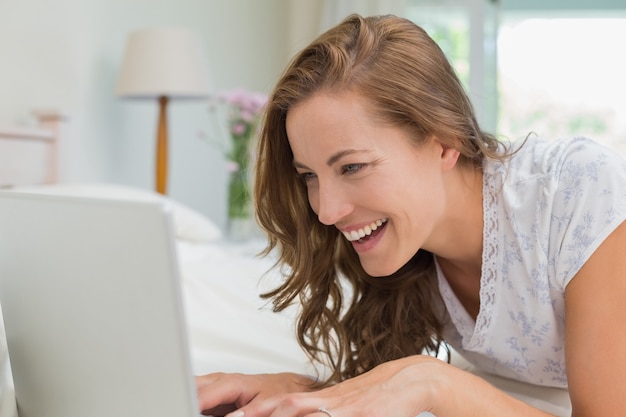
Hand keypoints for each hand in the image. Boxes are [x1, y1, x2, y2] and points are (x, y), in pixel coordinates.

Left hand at [211, 356, 447, 416]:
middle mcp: (324, 398)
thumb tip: (302, 412)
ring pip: (294, 408)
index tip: (236, 415)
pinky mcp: (353, 409)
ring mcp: (337, 403)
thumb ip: (327, 412)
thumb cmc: (385, 397)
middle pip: (282, 405)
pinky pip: (322, 414)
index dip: (258, 411)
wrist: (413, 380)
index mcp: (322, 399)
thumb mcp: (352, 409)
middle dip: (253, 412)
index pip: (283, 405)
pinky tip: (283, 414)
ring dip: (267, 413)